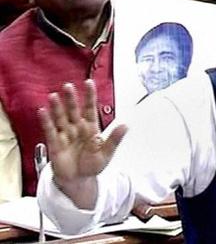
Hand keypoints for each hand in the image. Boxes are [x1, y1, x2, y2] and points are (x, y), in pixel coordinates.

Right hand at [39, 80, 126, 208]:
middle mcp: (77, 128)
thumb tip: (126, 126)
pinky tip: (42, 111)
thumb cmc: (91, 165)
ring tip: (53, 96)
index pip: (90, 109)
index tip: (89, 82)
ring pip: (61, 118)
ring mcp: (65, 135)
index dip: (90, 96)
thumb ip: (114, 140)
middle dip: (71, 99)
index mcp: (91, 128)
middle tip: (68, 86)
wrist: (78, 180)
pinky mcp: (55, 144)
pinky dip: (46, 121)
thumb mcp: (107, 153)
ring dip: (57, 107)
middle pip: (73, 111)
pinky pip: (50, 131)